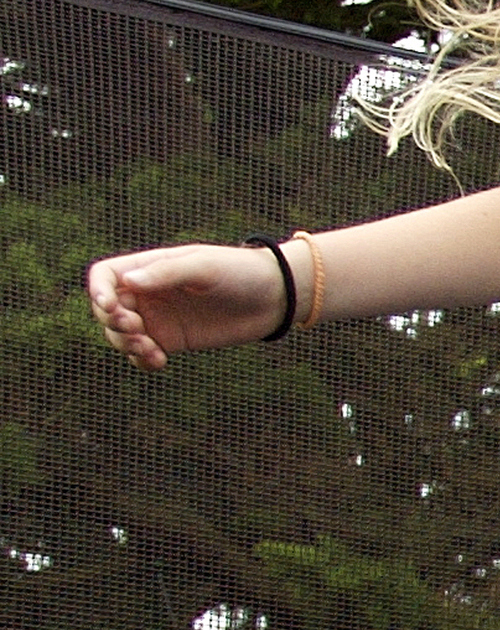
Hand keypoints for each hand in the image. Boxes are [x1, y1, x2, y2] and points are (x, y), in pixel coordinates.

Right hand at [87, 241, 298, 369]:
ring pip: (121, 335)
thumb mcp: (203, 268)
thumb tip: (128, 282)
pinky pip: (143, 355)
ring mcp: (158, 318)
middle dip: (114, 323)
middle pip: (107, 310)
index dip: (97, 292)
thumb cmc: (238, 272)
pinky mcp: (173, 341)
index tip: (110, 307)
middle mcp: (147, 293)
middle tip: (138, 329)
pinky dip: (142, 360)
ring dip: (127, 345)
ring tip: (153, 350)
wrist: (273, 297)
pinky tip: (159, 361)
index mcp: (147, 268)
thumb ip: (166, 273)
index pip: (104, 277)